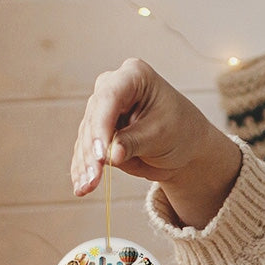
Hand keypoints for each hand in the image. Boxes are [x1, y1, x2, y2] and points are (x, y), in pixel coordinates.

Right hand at [70, 58, 241, 228]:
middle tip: (93, 180)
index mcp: (134, 76)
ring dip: (84, 166)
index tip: (100, 156)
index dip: (101, 127)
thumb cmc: (180, 131)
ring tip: (85, 189)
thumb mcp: (160, 135)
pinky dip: (82, 171)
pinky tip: (80, 187)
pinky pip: (85, 152)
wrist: (185, 146)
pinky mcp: (97, 132)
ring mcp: (102, 110)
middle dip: (92, 153)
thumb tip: (110, 155)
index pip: (109, 98)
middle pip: (94, 120)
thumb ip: (133, 142)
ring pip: (86, 138)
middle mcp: (112, 88)